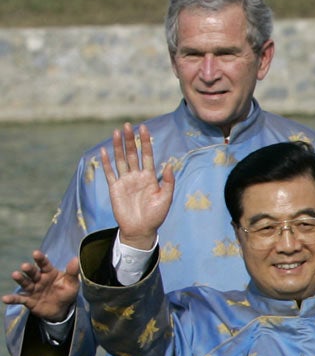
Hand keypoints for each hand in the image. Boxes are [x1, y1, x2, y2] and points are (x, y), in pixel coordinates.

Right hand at [2, 250, 79, 321]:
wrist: (62, 309)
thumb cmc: (66, 293)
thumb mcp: (72, 284)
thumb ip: (72, 272)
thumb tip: (76, 259)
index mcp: (49, 272)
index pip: (44, 264)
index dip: (40, 259)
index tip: (36, 253)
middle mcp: (39, 279)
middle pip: (32, 272)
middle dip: (29, 269)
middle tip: (25, 266)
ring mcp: (33, 289)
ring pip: (25, 283)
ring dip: (20, 279)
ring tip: (15, 275)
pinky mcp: (29, 300)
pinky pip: (20, 299)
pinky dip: (12, 299)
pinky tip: (5, 299)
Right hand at [100, 123, 174, 248]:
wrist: (141, 230)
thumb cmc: (156, 216)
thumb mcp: (166, 199)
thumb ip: (168, 182)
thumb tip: (169, 165)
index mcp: (150, 177)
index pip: (147, 155)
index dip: (146, 142)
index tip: (144, 128)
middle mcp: (137, 176)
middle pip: (133, 154)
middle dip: (131, 140)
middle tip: (128, 125)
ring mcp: (125, 181)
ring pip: (121, 160)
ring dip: (118, 146)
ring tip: (116, 132)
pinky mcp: (115, 188)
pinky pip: (110, 173)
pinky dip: (106, 162)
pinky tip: (104, 150)